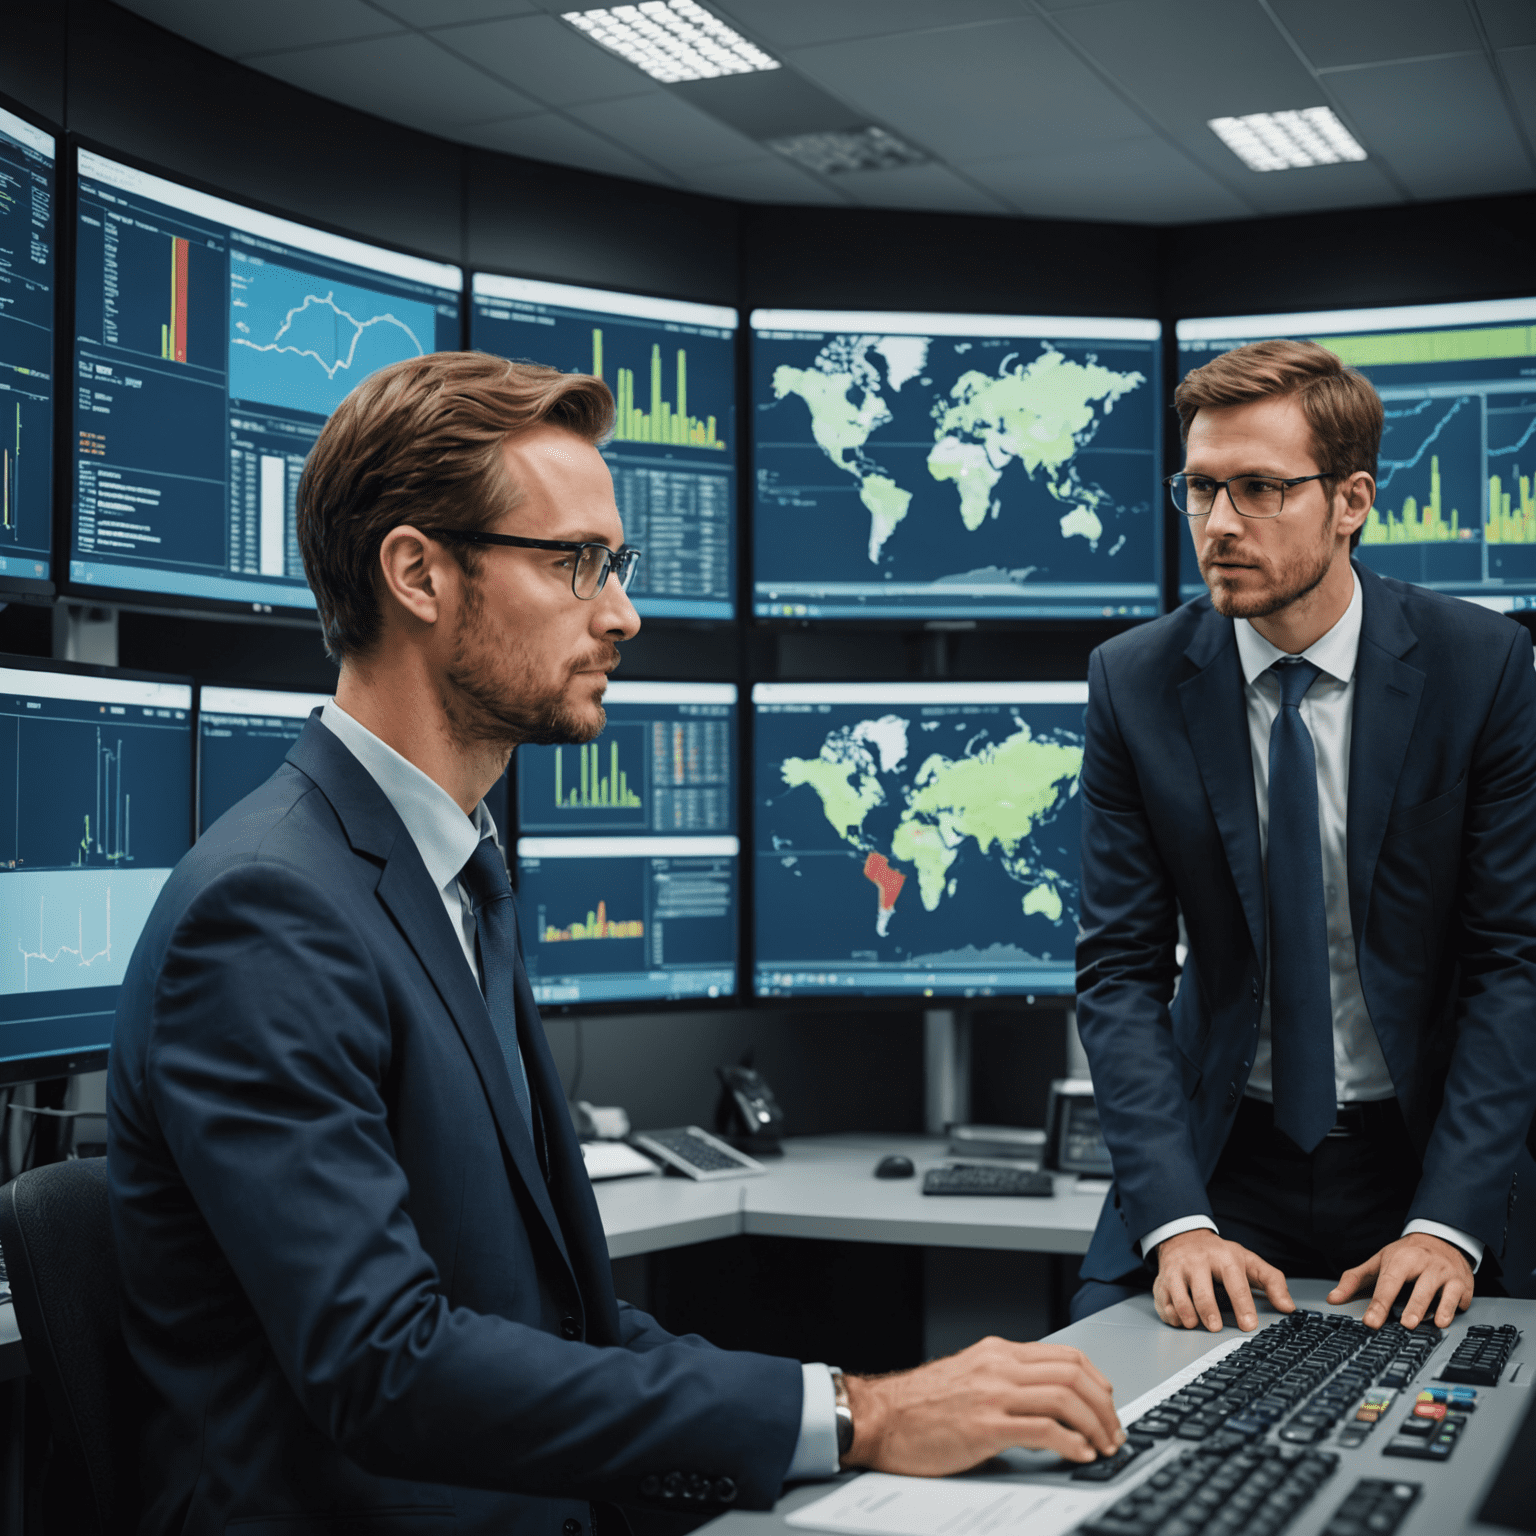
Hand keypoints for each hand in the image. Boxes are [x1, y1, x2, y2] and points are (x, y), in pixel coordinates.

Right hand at [842, 1337, 1123, 1473]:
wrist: (878, 1417)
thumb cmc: (917, 1405)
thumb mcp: (967, 1378)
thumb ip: (1002, 1381)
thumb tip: (1041, 1403)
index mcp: (996, 1353)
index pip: (1064, 1355)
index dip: (1097, 1380)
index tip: (1108, 1402)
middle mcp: (998, 1366)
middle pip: (1072, 1373)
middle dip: (1104, 1404)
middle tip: (1114, 1430)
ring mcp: (992, 1394)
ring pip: (1064, 1397)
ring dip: (1094, 1425)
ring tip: (1103, 1446)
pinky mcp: (985, 1426)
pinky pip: (1043, 1429)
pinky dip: (1070, 1443)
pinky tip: (1079, 1454)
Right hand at [1153, 1229, 1294, 1331]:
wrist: (1184, 1237)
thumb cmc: (1219, 1255)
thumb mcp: (1249, 1262)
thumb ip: (1272, 1282)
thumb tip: (1288, 1307)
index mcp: (1223, 1257)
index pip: (1234, 1282)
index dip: (1242, 1305)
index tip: (1249, 1325)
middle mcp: (1197, 1261)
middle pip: (1201, 1290)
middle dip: (1208, 1311)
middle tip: (1216, 1327)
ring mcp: (1176, 1269)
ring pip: (1177, 1295)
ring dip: (1186, 1314)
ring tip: (1196, 1324)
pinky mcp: (1161, 1279)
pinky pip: (1162, 1300)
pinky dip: (1170, 1314)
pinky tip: (1180, 1320)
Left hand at [1328, 1234, 1473, 1328]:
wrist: (1440, 1239)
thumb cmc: (1405, 1256)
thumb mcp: (1378, 1263)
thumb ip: (1354, 1280)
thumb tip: (1332, 1299)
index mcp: (1400, 1259)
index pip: (1387, 1283)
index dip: (1379, 1304)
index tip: (1371, 1322)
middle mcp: (1425, 1264)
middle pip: (1419, 1288)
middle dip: (1413, 1306)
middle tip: (1406, 1324)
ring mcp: (1445, 1273)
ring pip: (1443, 1293)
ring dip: (1438, 1310)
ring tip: (1432, 1325)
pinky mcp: (1463, 1283)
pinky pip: (1460, 1298)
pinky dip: (1454, 1309)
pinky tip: (1446, 1319)